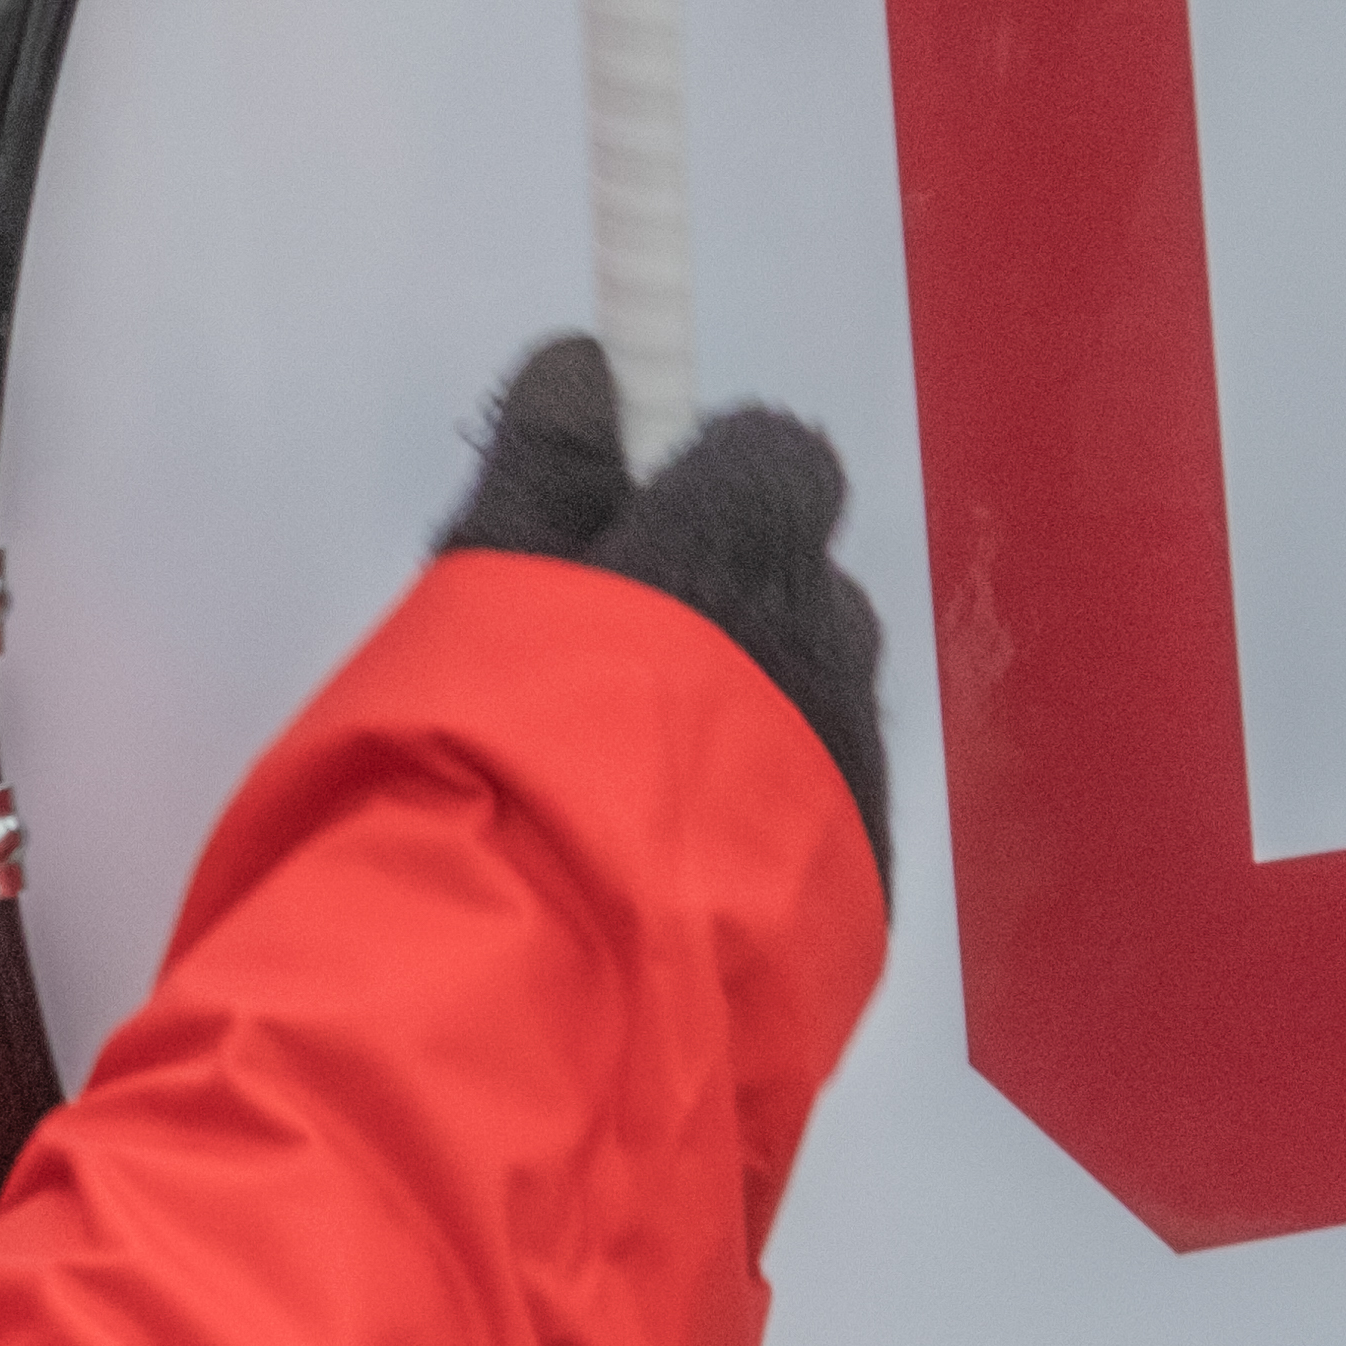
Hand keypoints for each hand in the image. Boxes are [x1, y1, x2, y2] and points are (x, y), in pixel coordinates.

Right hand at [435, 335, 888, 852]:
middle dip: (727, 601)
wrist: (557, 979)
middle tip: (613, 666)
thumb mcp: (482, 580)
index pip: (779, 453)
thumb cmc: (492, 752)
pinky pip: (822, 800)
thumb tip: (588, 366)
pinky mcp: (863, 878)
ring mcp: (854, 764)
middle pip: (803, 580)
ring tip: (645, 781)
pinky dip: (766, 807)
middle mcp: (823, 641)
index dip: (709, 477)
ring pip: (818, 693)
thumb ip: (546, 461)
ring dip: (756, 707)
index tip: (629, 526)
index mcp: (738, 548)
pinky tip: (681, 864)